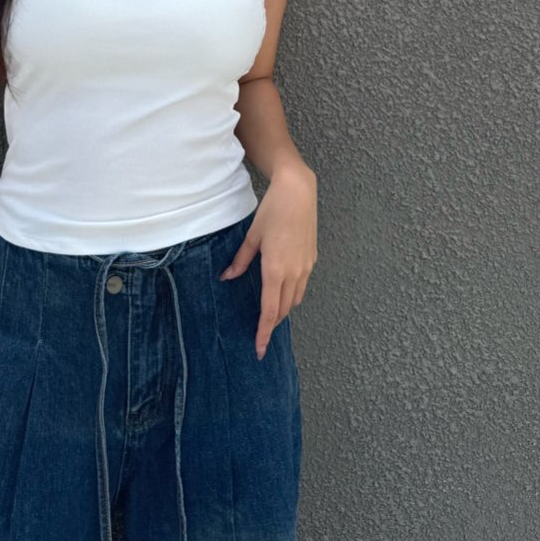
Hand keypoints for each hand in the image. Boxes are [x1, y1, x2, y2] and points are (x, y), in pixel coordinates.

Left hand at [219, 162, 317, 359]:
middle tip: (260, 335)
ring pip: (295, 299)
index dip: (264, 332)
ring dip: (283, 310)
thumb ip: (240, 260)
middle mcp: (293, 273)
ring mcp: (305, 267)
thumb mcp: (252, 236)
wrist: (299, 192)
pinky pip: (301, 286)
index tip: (259, 348)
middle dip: (272, 324)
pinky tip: (282, 291)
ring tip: (270, 316)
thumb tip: (227, 277)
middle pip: (283, 309)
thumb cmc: (273, 211)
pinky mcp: (311, 259)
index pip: (269, 310)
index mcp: (275, 269)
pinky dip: (292, 295)